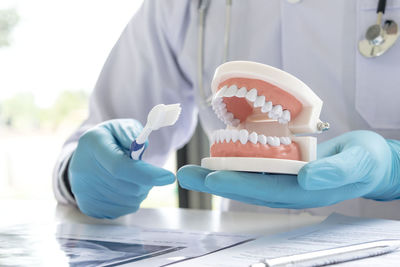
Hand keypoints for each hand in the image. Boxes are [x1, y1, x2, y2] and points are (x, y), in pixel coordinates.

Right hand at [69, 119, 174, 218]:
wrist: (84, 158)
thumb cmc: (109, 140)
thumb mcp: (120, 127)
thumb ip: (133, 133)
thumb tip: (142, 147)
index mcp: (93, 144)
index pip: (120, 166)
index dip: (147, 174)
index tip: (169, 177)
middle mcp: (83, 169)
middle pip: (128, 186)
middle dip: (147, 181)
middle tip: (148, 172)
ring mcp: (84, 191)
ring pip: (129, 201)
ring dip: (140, 190)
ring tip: (134, 177)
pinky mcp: (88, 207)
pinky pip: (123, 210)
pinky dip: (131, 200)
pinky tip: (124, 187)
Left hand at [177, 131, 399, 208]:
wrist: (369, 161)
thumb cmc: (366, 162)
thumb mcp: (358, 163)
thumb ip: (334, 172)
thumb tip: (306, 178)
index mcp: (305, 194)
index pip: (266, 191)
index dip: (238, 184)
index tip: (213, 177)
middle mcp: (289, 190)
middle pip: (247, 187)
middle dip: (216, 181)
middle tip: (186, 174)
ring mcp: (284, 180)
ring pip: (247, 178)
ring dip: (219, 173)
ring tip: (192, 169)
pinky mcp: (283, 168)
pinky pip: (255, 167)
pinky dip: (235, 162)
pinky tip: (219, 156)